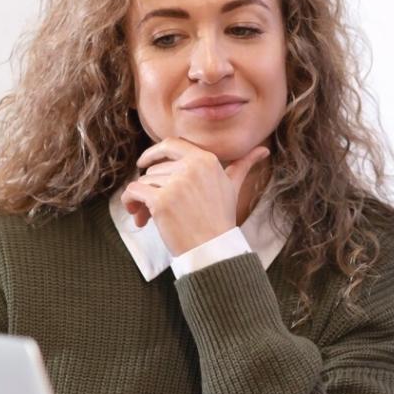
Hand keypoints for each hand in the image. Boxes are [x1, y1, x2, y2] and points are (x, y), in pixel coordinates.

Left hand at [120, 138, 268, 255]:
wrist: (213, 248)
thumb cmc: (220, 219)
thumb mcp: (232, 187)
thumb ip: (242, 165)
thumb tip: (263, 150)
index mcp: (205, 159)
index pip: (171, 144)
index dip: (153, 152)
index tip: (144, 163)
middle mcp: (191, 167)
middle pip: (154, 169)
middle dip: (150, 188)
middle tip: (152, 208)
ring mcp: (176, 183)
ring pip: (143, 182)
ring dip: (141, 201)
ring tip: (149, 219)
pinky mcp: (162, 200)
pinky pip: (134, 192)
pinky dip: (130, 203)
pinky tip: (137, 216)